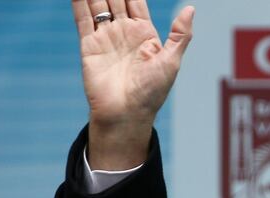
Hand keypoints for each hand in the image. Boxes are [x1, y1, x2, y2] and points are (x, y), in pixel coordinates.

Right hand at [72, 0, 193, 168]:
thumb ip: (180, 34)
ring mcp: (106, 38)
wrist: (126, 115)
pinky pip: (83, 19)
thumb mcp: (171, 61)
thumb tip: (191, 8)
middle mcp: (124, 34)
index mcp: (145, 35)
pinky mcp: (89, 46)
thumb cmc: (152, 93)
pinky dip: (78, 2)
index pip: (136, 2)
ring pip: (97, 5)